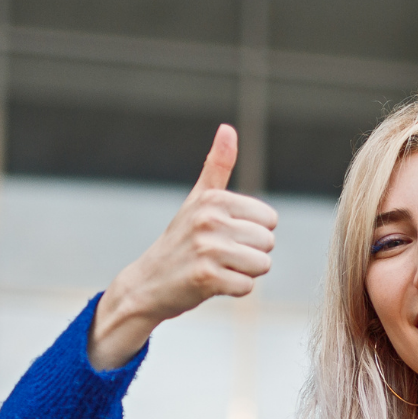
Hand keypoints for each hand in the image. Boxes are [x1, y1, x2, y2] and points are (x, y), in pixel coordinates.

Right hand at [89, 124, 278, 369]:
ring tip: (216, 268)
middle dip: (250, 254)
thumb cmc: (181, 241)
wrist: (148, 283)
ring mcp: (207, 249)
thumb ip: (217, 165)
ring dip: (243, 272)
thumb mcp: (198, 199)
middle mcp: (210, 219)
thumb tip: (228, 128)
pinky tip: (211, 284)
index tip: (225, 235)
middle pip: (268, 243)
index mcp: (214, 199)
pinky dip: (233, 290)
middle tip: (220, 255)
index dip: (252, 233)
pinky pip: (248, 287)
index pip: (270, 220)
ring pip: (262, 265)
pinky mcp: (206, 277)